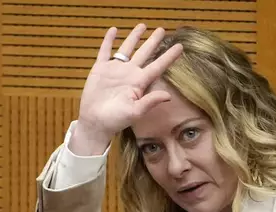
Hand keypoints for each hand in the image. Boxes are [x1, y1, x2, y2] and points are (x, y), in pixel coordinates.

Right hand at [70, 23, 182, 154]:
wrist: (95, 121)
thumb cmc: (116, 120)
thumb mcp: (135, 112)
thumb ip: (150, 102)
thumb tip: (168, 95)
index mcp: (140, 83)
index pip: (158, 66)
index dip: (169, 56)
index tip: (180, 47)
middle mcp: (130, 74)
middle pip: (145, 53)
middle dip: (154, 41)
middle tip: (163, 30)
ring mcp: (115, 70)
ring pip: (127, 49)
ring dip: (134, 37)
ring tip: (143, 26)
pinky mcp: (100, 69)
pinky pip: (105, 51)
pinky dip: (109, 40)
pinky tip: (114, 30)